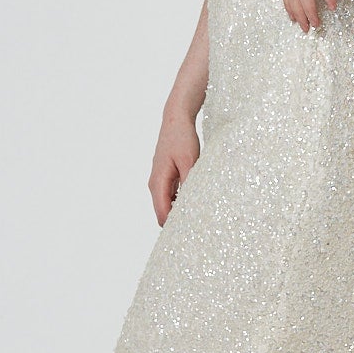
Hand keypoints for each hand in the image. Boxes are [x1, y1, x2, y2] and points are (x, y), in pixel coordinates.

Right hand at [149, 106, 199, 224]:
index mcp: (159, 182)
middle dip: (177, 221)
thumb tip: (190, 204)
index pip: (162, 213)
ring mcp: (159, 181)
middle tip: (197, 226)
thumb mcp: (189, 161)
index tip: (190, 231)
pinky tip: (193, 201)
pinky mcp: (164, 178)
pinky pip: (169, 197)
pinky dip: (179, 202)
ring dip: (179, 211)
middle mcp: (155, 184)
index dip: (174, 225)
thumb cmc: (182, 139)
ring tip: (198, 216)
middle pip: (162, 212)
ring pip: (166, 205)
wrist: (175, 121)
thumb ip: (188, 183)